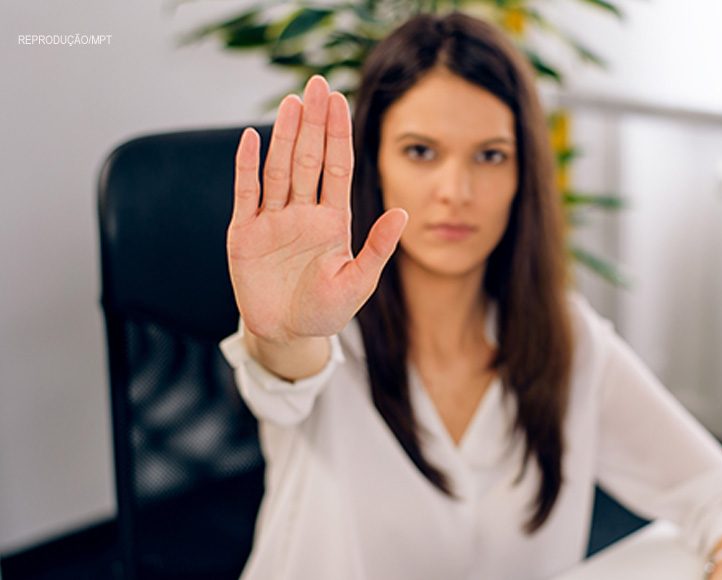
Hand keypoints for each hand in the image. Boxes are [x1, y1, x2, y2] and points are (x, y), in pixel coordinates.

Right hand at [227, 75, 407, 343]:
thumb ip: (377, 248)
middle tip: (317, 84)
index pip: (336, 167)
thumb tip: (403, 213)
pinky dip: (246, 167)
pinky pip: (245, 194)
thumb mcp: (357, 282)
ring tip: (292, 102)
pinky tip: (250, 138)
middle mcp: (302, 213)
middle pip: (308, 158)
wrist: (286, 336)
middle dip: (313, 122)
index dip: (338, 134)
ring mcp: (272, 221)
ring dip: (284, 136)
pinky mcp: (244, 234)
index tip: (340, 101)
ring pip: (279, 169)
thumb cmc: (325, 311)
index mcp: (332, 221)